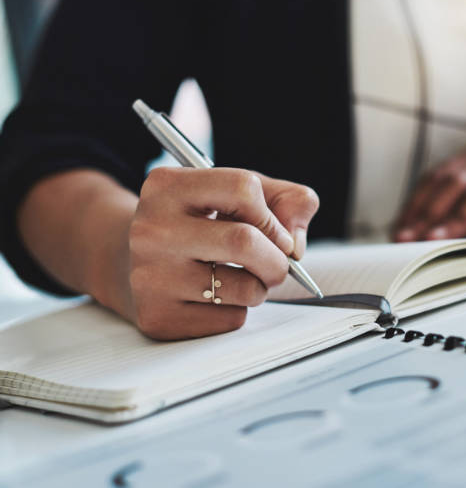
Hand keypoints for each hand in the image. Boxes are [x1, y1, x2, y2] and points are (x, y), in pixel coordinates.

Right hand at [126, 167, 318, 339]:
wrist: (129, 262)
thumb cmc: (198, 222)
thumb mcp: (236, 194)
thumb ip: (286, 201)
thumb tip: (295, 246)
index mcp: (168, 186)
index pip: (243, 188)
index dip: (272, 215)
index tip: (275, 231)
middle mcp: (151, 229)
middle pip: (244, 241)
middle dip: (277, 259)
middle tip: (277, 264)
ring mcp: (150, 276)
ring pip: (244, 288)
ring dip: (260, 287)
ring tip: (243, 278)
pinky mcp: (157, 316)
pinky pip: (230, 320)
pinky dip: (238, 310)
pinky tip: (215, 297)